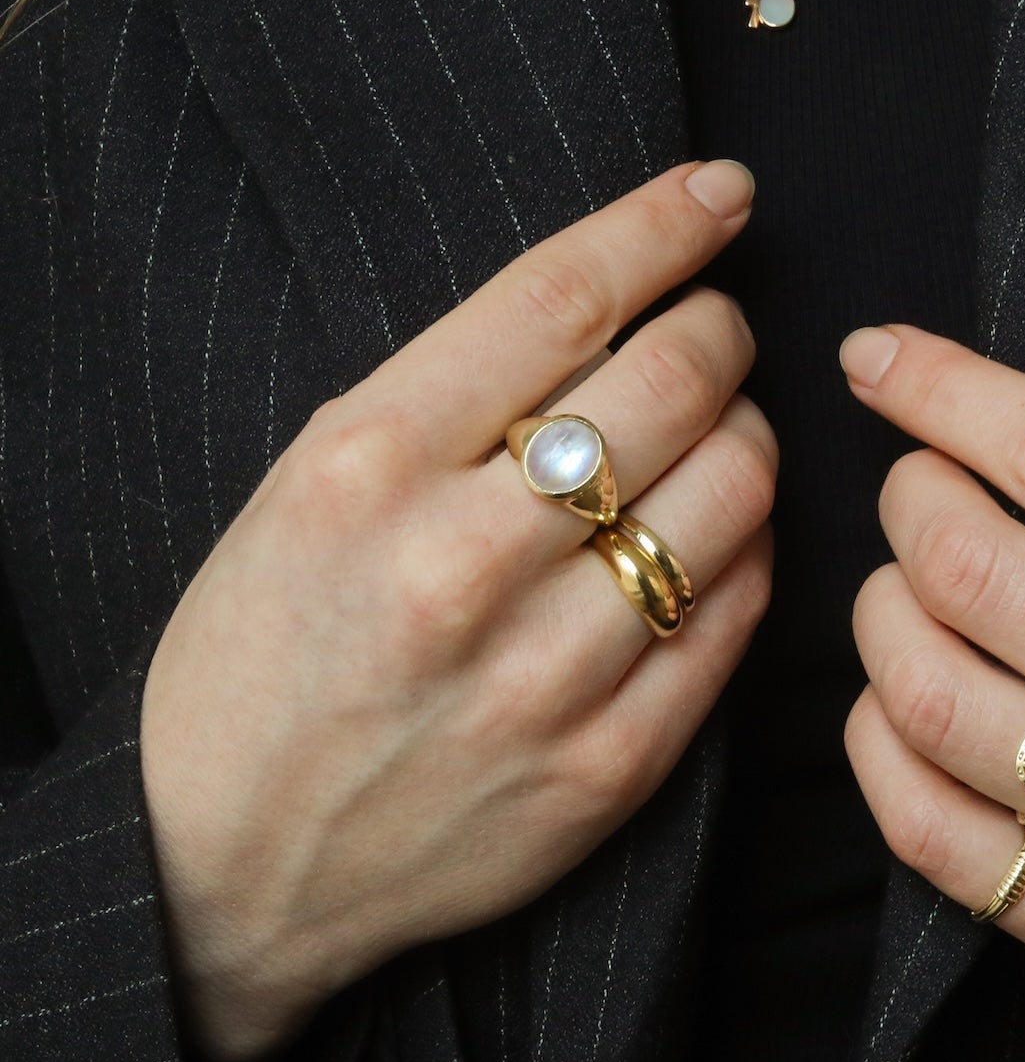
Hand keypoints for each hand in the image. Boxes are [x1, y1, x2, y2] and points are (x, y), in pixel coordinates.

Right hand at [141, 161, 775, 1061]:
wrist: (233, 861)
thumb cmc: (266, 660)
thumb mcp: (308, 490)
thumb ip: (451, 401)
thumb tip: (617, 314)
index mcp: (365, 467)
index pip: (561, 299)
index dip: (664, 228)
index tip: (718, 199)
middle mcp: (459, 565)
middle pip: (670, 387)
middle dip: (720, 335)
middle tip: (717, 337)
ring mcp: (544, 677)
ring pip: (729, 497)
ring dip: (748, 442)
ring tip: (720, 441)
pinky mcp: (609, 767)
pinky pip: (737, 618)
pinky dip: (754, 554)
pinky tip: (725, 540)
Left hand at [840, 324, 1024, 1061]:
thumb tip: (980, 440)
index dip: (941, 393)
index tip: (879, 360)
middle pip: (968, 573)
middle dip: (906, 508)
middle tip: (911, 499)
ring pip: (929, 698)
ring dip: (879, 624)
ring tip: (899, 603)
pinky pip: (926, 828)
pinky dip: (875, 748)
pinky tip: (889, 711)